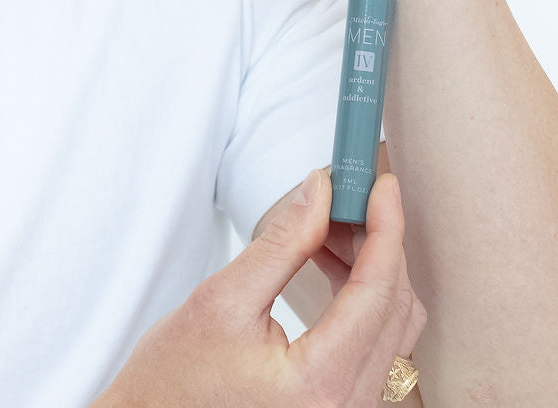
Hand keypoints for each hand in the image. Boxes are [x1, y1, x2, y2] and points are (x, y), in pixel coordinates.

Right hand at [94, 170, 426, 407]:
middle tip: (345, 196)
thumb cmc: (176, 376)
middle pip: (393, 309)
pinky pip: (374, 346)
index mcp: (320, 384)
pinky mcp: (338, 407)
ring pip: (390, 328)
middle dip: (377, 243)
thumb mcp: (223, 298)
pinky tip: (327, 263)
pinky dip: (360, 298)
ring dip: (370, 269)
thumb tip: (320, 191)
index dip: (386, 229)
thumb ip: (282, 243)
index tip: (382, 184)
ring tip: (328, 226)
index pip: (376, 292)